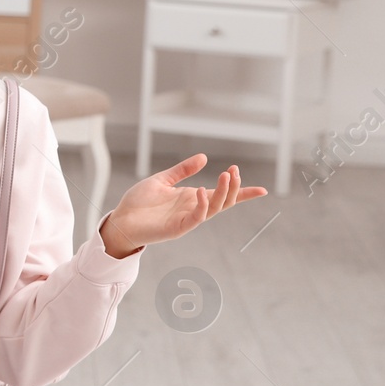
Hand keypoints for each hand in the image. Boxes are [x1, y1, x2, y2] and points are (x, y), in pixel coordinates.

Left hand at [100, 156, 266, 257]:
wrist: (121, 219)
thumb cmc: (139, 202)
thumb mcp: (162, 180)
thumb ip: (182, 170)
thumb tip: (204, 157)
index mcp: (192, 198)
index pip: (223, 195)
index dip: (243, 193)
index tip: (263, 190)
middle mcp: (194, 209)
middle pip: (224, 200)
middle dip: (234, 187)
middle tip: (234, 170)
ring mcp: (188, 219)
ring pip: (214, 208)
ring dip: (223, 192)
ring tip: (226, 175)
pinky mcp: (178, 228)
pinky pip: (196, 217)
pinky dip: (202, 204)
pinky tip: (200, 190)